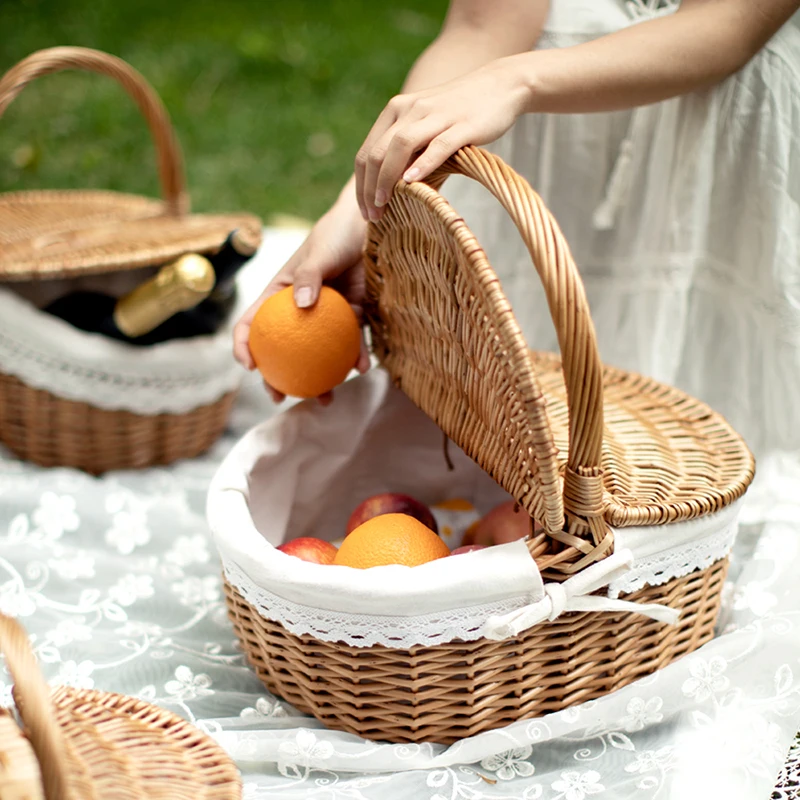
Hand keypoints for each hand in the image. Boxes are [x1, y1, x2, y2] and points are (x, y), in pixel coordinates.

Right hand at [233, 196, 371, 403]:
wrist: (369, 226)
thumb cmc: (336, 234)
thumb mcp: (319, 253)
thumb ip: (310, 277)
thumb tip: (302, 306)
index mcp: (280, 294)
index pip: (252, 322)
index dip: (244, 345)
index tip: (248, 366)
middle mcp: (299, 309)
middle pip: (282, 349)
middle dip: (277, 378)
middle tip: (278, 398)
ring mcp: (326, 316)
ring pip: (317, 355)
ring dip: (320, 380)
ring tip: (325, 399)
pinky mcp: (352, 316)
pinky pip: (351, 343)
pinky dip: (355, 357)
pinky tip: (361, 368)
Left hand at [355, 56, 528, 220]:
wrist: (500, 86)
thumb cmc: (458, 113)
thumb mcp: (424, 125)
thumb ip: (405, 147)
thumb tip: (387, 185)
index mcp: (396, 110)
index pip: (367, 151)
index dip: (361, 184)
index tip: (365, 210)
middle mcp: (411, 109)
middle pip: (377, 151)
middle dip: (369, 187)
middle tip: (372, 216)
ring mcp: (436, 115)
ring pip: (400, 146)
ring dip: (387, 178)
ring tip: (383, 203)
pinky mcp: (463, 124)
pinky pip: (438, 145)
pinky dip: (422, 163)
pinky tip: (411, 182)